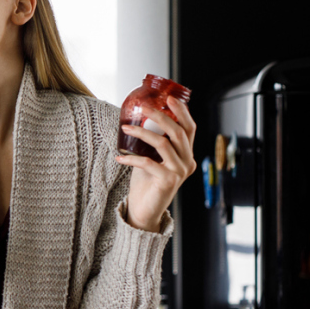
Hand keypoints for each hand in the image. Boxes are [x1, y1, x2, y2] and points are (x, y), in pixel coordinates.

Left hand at [115, 97, 196, 231]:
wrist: (144, 210)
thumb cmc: (146, 183)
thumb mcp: (152, 158)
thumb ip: (153, 143)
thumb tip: (139, 119)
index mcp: (187, 155)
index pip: (190, 129)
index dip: (182, 112)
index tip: (169, 98)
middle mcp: (188, 162)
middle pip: (178, 132)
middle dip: (160, 116)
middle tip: (144, 107)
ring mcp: (179, 172)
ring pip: (163, 144)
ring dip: (142, 133)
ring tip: (125, 127)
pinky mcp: (168, 181)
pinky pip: (148, 162)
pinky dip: (131, 158)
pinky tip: (119, 157)